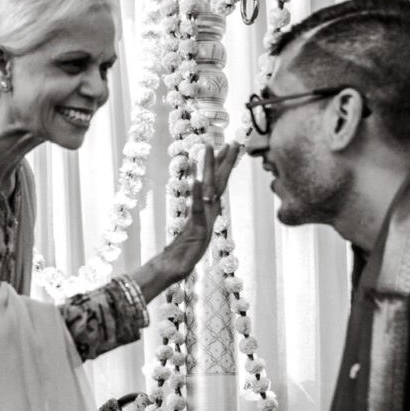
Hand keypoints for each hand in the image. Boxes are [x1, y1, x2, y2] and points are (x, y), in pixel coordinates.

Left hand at [157, 144, 239, 279]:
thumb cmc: (181, 250)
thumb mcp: (192, 228)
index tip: (227, 147)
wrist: (174, 268)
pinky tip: (198, 181)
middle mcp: (209, 213)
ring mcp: (204, 222)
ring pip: (210, 191)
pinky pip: (197, 210)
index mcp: (208, 210)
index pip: (218, 184)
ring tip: (211, 148)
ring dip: (211, 169)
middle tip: (235, 142)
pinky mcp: (197, 232)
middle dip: (226, 162)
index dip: (223, 165)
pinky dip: (198, 196)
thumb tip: (198, 202)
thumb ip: (196, 215)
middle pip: (220, 183)